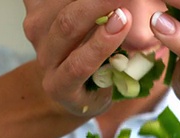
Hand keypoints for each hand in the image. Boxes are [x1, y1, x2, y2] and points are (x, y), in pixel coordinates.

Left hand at [22, 0, 131, 116]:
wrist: (68, 77)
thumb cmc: (99, 83)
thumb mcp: (114, 84)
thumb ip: (124, 65)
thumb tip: (145, 35)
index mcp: (61, 87)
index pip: (79, 64)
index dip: (101, 41)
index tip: (125, 19)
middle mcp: (44, 58)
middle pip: (68, 26)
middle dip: (99, 4)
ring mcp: (35, 31)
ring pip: (59, 3)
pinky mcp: (33, 7)